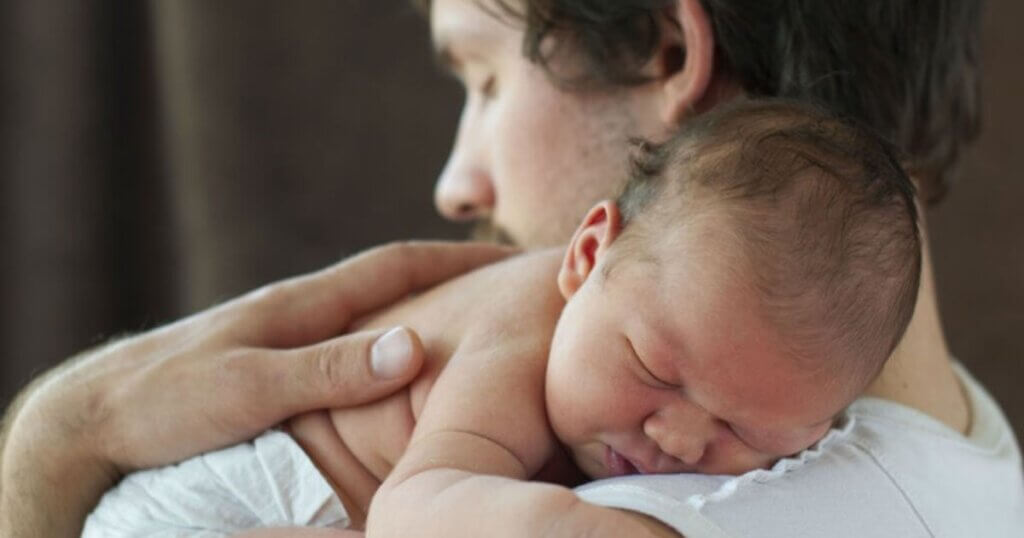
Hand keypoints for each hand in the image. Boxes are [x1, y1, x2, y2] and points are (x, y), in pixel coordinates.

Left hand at [0, 241, 513, 537]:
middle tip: (503, 293)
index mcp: (303, 304)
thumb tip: (414, 346)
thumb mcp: (251, 385)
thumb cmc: (164, 400)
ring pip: (371, 316)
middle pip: (392, 284)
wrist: (92, 419)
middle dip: (450, 282)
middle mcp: (301, 312)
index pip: (396, 265)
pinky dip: (385, 346)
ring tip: (467, 330)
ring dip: (421, 314)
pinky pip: (347, 346)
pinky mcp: (272, 364)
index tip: (509, 259)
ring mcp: (287, 336)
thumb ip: (330, 368)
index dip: (456, 260)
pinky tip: (394, 371)